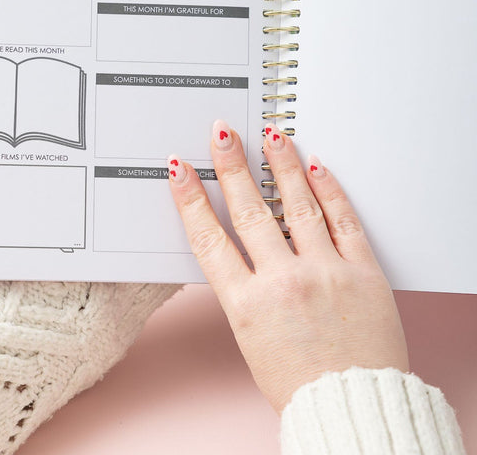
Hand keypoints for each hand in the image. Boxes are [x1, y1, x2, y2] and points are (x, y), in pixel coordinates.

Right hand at [167, 120, 408, 413]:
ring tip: (272, 134)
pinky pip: (343, 221)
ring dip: (281, 164)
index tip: (180, 170)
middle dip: (231, 166)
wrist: (353, 408)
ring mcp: (324, 273)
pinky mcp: (362, 272)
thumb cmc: (298, 382)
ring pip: (297, 205)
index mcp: (247, 304)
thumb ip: (244, 288)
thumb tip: (242, 243)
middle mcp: (283, 282)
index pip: (209, 238)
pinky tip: (317, 167)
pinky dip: (329, 190)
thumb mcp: (251, 336)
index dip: (190, 199)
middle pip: (249, 211)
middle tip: (222, 134)